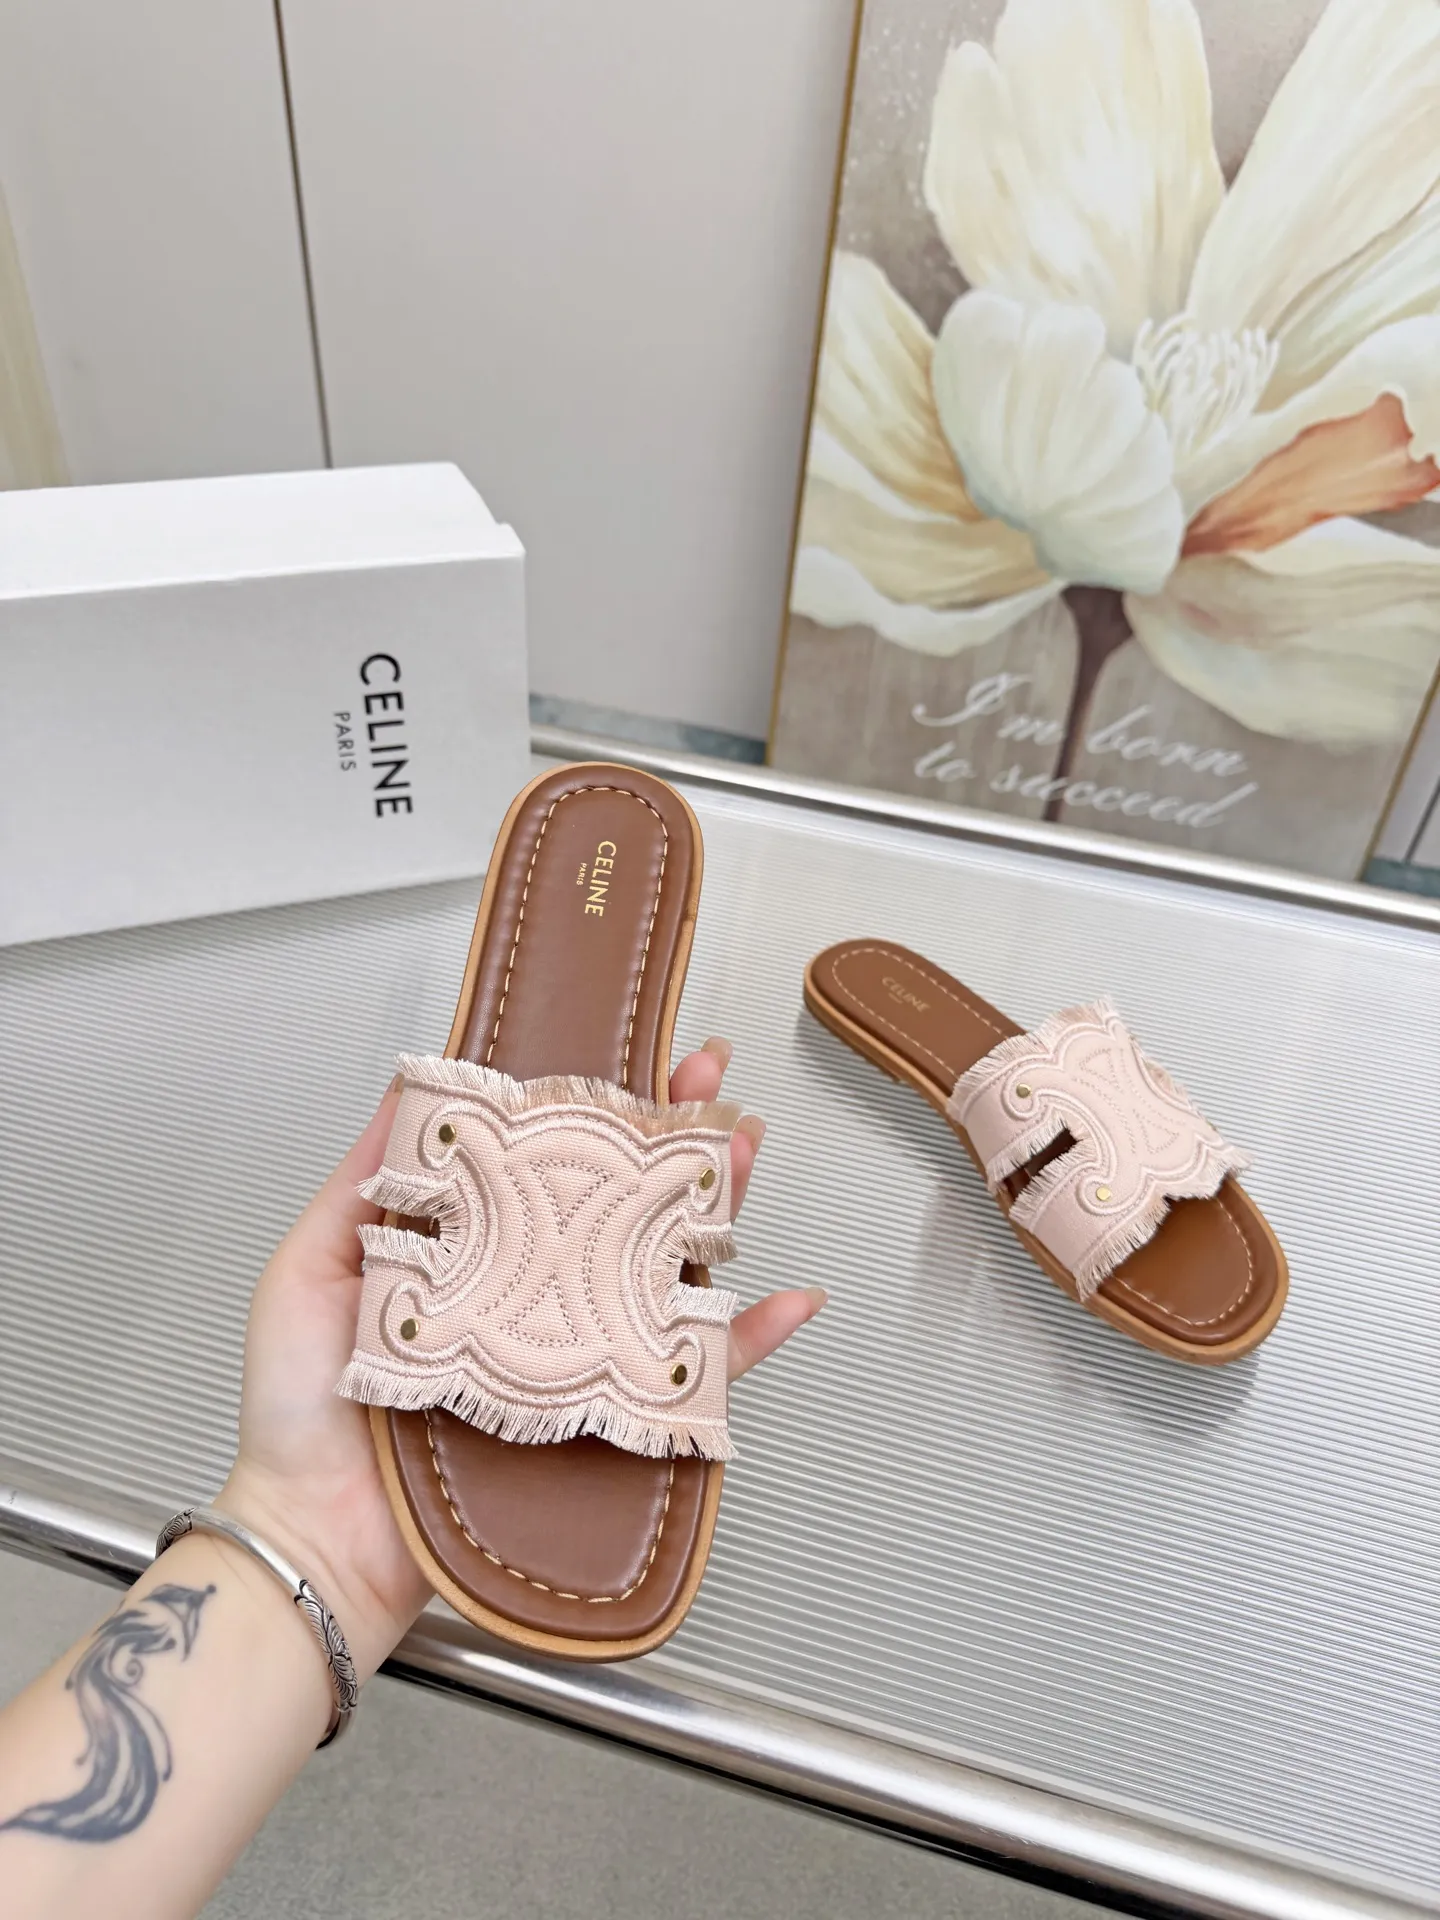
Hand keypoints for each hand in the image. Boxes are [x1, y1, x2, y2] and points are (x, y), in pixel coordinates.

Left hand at [218, 1039, 823, 1677]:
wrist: (313, 1530)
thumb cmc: (303, 1406)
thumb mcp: (315, 1264)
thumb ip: (362, 1181)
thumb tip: (405, 1086)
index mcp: (478, 1250)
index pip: (548, 1161)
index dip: (593, 1104)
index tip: (628, 1049)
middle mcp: (536, 1294)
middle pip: (623, 1201)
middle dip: (673, 1133)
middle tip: (708, 1078)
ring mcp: (576, 1352)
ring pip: (669, 1267)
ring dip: (719, 1206)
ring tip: (744, 1150)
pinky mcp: (603, 1420)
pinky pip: (695, 1382)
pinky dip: (749, 1345)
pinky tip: (787, 1303)